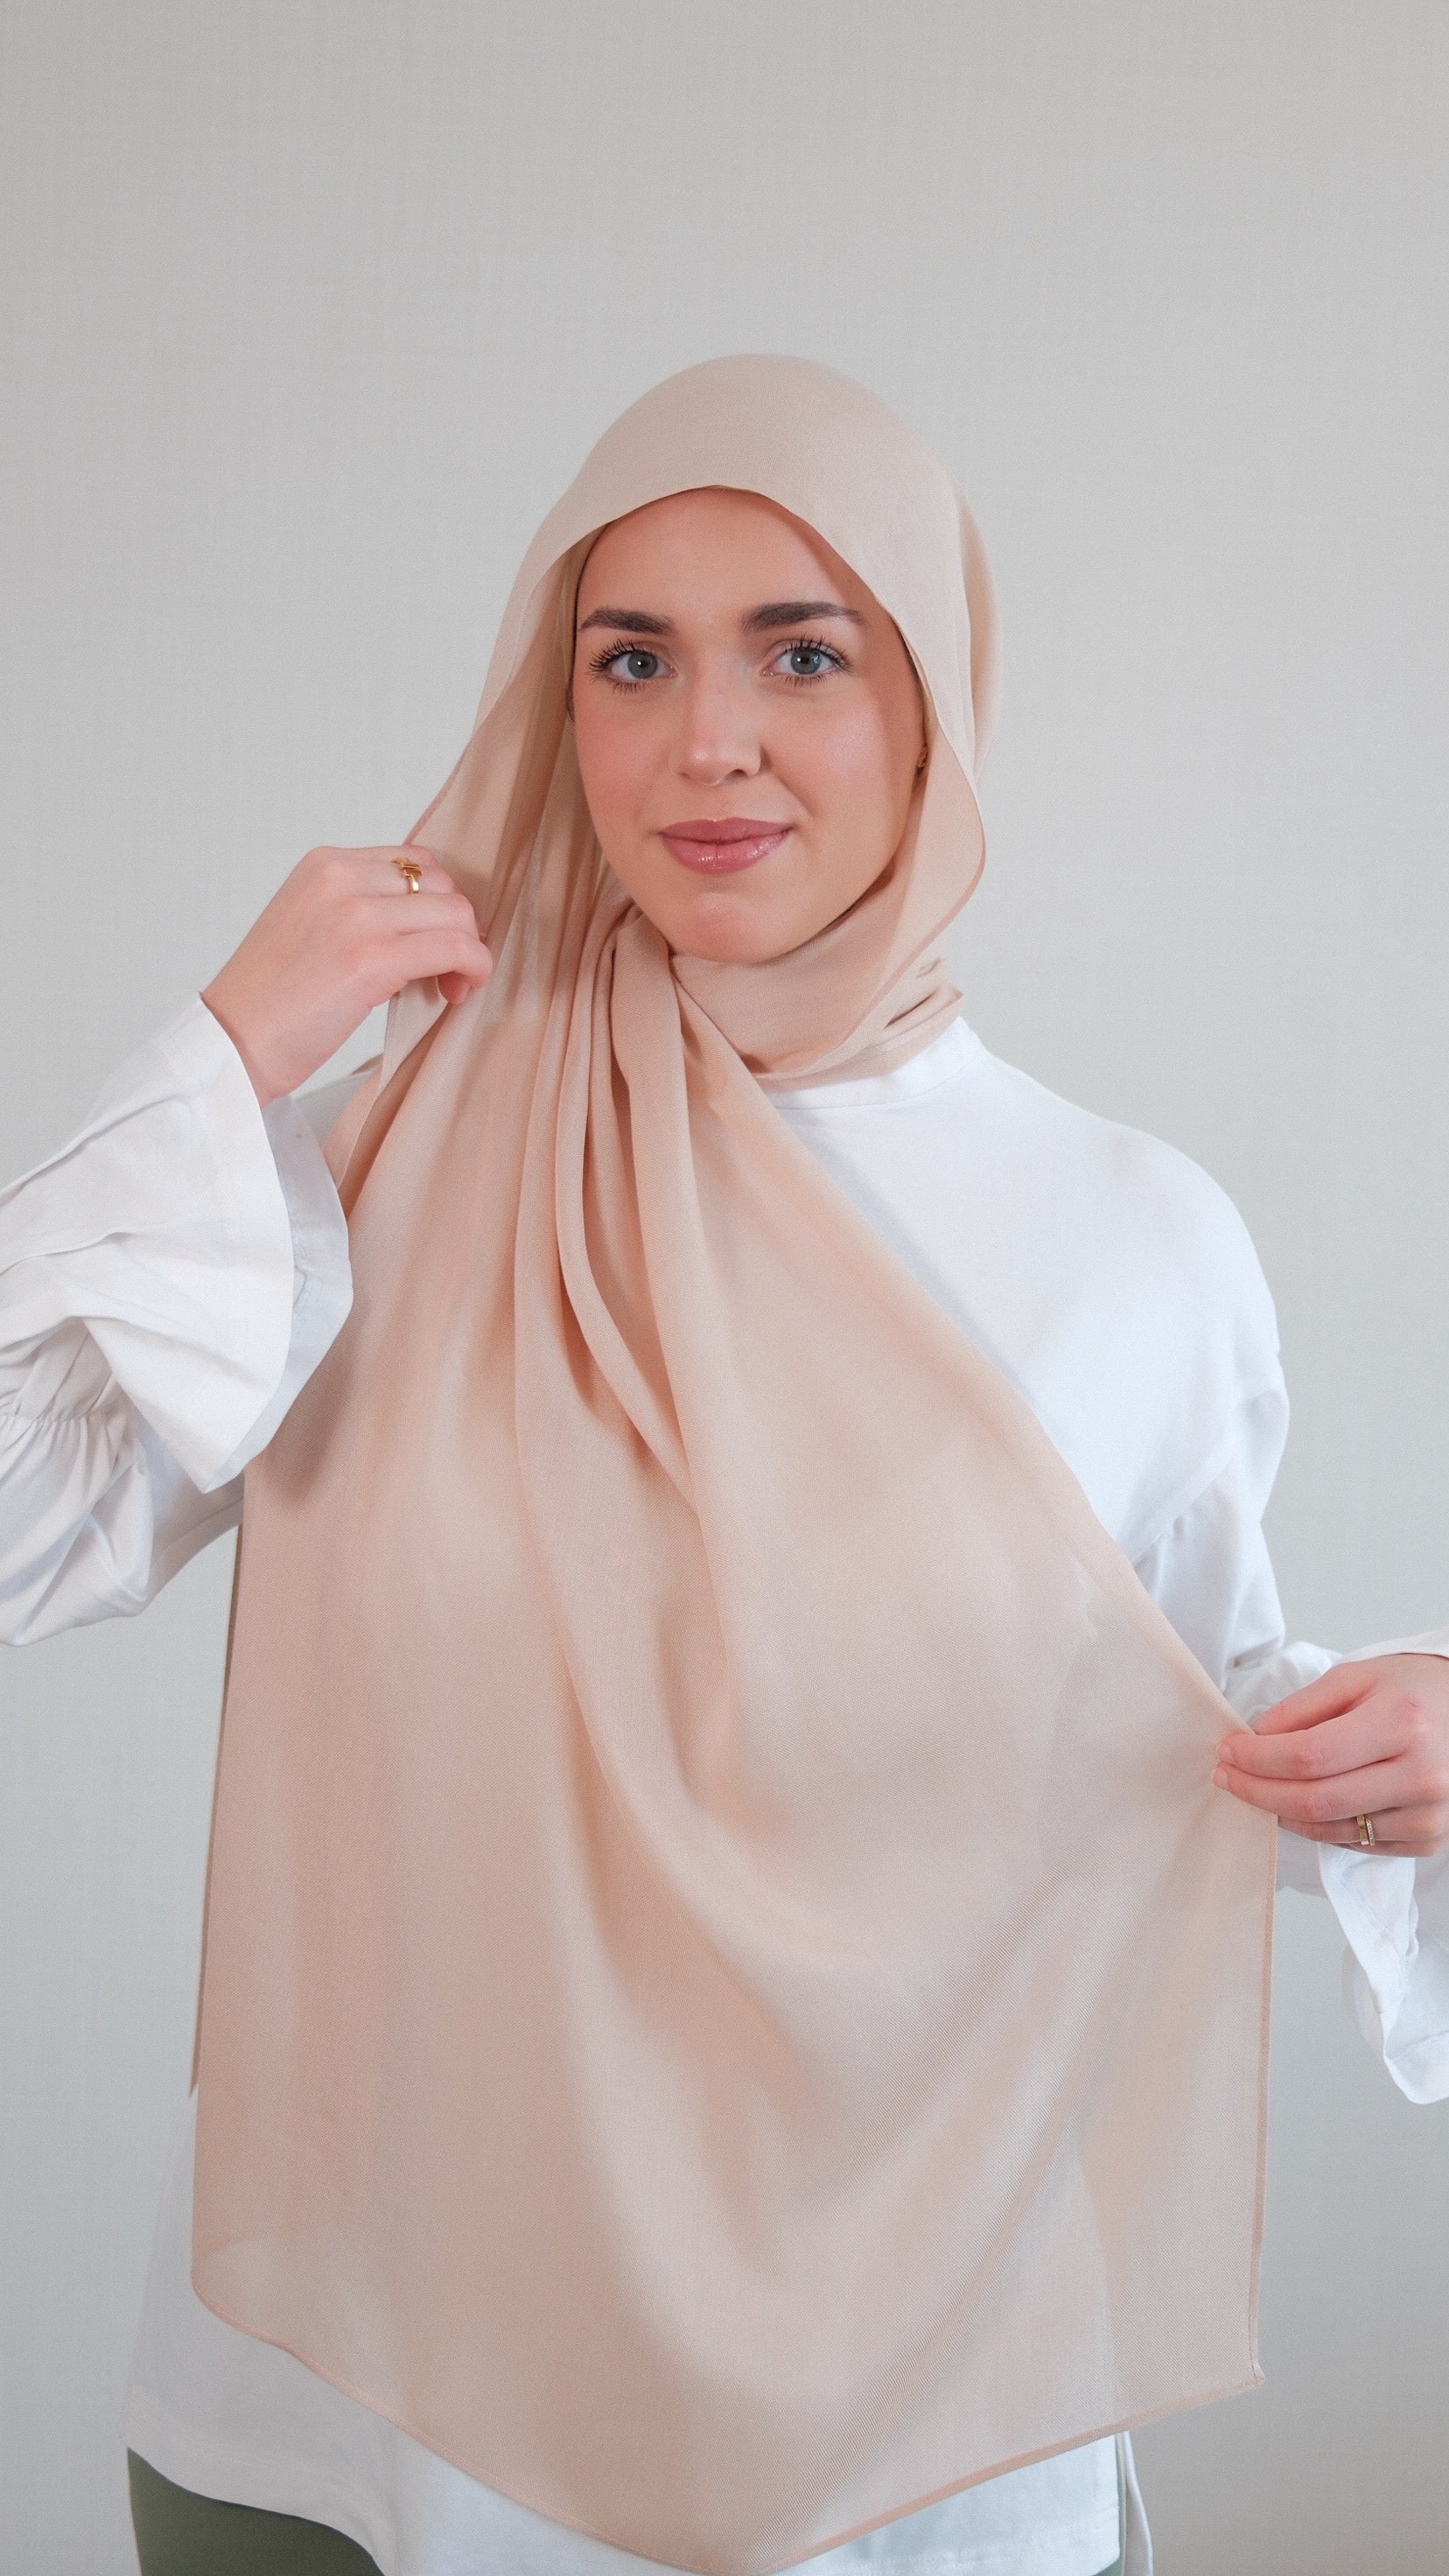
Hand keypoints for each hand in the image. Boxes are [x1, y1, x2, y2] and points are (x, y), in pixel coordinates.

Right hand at [201, 844, 491, 1104]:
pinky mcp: (372, 958)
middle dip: (457, 926)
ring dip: (468, 950)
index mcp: (324, 864)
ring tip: (450, 985)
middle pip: (441, 884)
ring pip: (456, 914)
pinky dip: (473, 967)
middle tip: (447, 970)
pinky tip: (459, 991)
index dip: (438, 902)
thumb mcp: (308, 925)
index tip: (434, 941)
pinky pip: (455, 947)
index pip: (415, 861)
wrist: (233, 1042)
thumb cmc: (270, 999)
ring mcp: (356, 915)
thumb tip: (423, 922)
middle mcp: (340, 878)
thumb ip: (356, 908)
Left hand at [1213, 1655, 1448, 1857]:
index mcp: (1401, 1724)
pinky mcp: (1430, 1839)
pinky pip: (1358, 1842)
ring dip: (1284, 1812)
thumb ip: (1303, 1708)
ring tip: (1260, 1789)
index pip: (1309, 1755)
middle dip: (1258, 1791)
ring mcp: (1429, 1815)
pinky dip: (1322, 1826)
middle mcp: (1421, 1776)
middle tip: (1227, 1777)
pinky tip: (1306, 1804)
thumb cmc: (1416, 1692)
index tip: (1228, 1752)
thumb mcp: (1357, 1678)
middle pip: (1315, 1801)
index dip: (1258, 1759)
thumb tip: (1256, 1738)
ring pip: (1332, 1829)